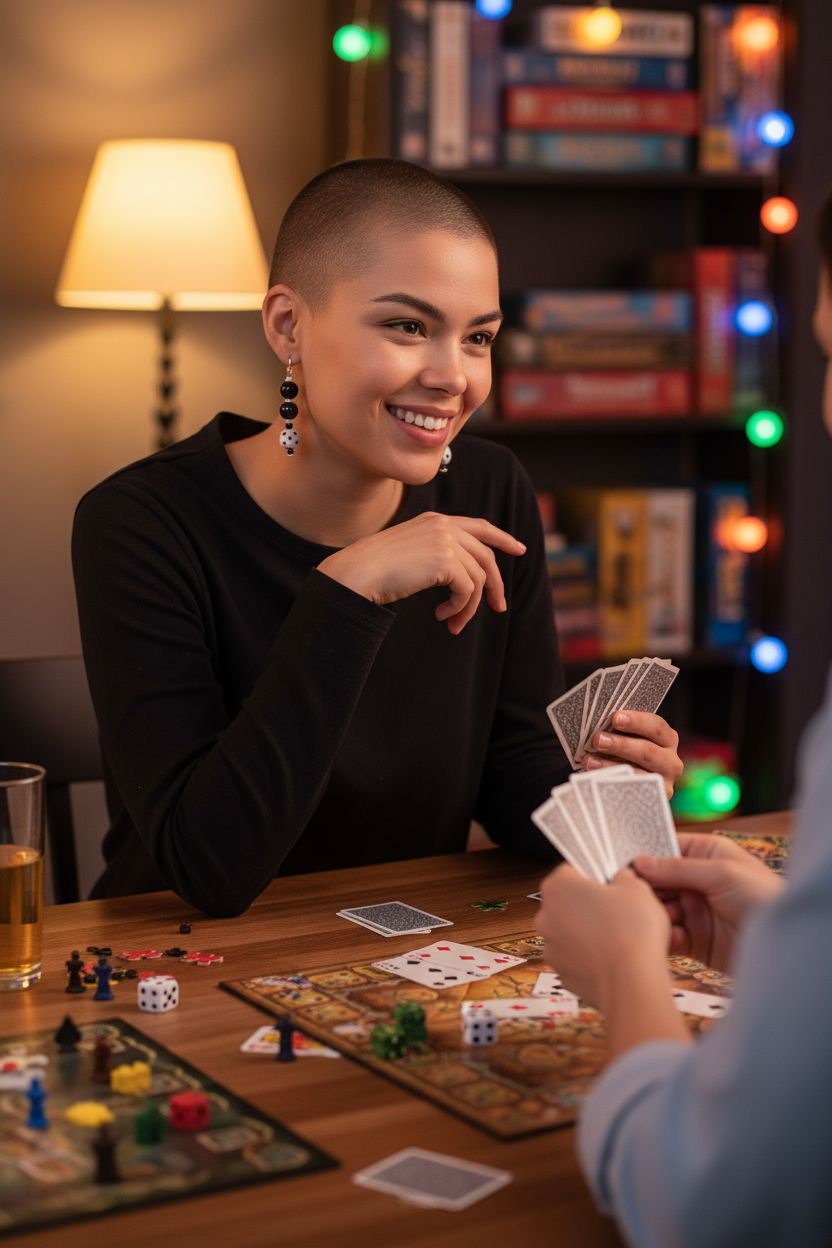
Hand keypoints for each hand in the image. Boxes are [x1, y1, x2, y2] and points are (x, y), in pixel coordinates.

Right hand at [317, 512, 525, 634]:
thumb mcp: (411, 553)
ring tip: (453, 622)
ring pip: (478, 578)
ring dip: (469, 606)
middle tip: (499, 607)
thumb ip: (438, 554)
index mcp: (435, 520)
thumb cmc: (377, 570)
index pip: (479, 526)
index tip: (519, 549)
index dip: (502, 537)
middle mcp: (444, 526)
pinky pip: (468, 590)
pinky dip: (460, 608)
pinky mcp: (446, 560)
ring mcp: (445, 541)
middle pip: (486, 556)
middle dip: (495, 584)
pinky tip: (443, 616)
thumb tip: (468, 578)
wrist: (359, 573)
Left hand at [535, 862, 670, 1008]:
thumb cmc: (632, 932)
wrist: (631, 983)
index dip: (593, 877)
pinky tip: (614, 959)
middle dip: (589, 906)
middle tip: (618, 912)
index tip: (609, 885)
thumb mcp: (637, 888)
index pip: (570, 871)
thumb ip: (624, 877)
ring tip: (619, 939)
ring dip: (589, 933)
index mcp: (558, 887)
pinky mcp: (562, 974)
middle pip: (567, 904)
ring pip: (570, 933)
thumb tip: (622, 880)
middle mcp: (546, 916)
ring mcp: (551, 948)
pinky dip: (591, 959)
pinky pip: (576, 959)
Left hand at [581, 709, 682, 796]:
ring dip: (611, 766)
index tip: (615, 718)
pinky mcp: (653, 800)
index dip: (636, 721)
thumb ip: (620, 731)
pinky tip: (596, 779)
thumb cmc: (624, 753)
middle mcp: (671, 761)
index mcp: (667, 739)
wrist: (628, 785)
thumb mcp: (628, 739)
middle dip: (621, 744)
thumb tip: (598, 721)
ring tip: (589, 761)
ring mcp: (664, 783)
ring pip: (638, 774)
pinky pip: (631, 792)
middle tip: (598, 740)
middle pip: (648, 751)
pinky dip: (613, 784)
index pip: (656, 726)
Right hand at [634, 832, 784, 972]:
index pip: (667, 849)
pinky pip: (667, 935)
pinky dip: (662, 936)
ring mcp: (694, 910)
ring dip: (652, 913)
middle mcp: (698, 881)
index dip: (645, 855)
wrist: (783, 946)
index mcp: (706, 855)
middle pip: (658, 880)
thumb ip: (678, 868)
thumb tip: (641, 862)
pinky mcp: (694, 939)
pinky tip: (663, 937)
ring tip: (649, 917)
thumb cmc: (765, 898)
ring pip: (659, 908)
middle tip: (627, 893)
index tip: (622, 861)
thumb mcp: (721, 873)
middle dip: (644, 887)